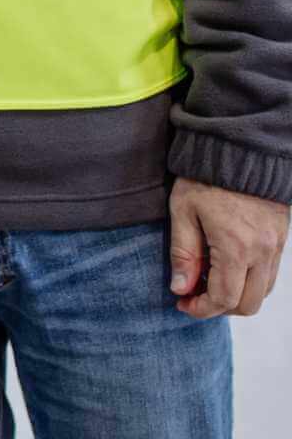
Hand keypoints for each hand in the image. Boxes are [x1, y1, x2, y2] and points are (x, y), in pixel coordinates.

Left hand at [168, 176, 289, 317]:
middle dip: (219, 308)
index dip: (201, 309)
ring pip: (262, 293)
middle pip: (248, 305)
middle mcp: (262, 253)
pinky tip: (226, 269)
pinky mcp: (280, 242)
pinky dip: (249, 282)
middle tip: (193, 295)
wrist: (242, 152)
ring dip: (236, 296)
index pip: (224, 298)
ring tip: (207, 281)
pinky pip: (269, 276)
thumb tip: (181, 288)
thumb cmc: (206, 178)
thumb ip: (183, 253)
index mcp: (236, 247)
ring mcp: (275, 249)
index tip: (182, 303)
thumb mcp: (183, 211)